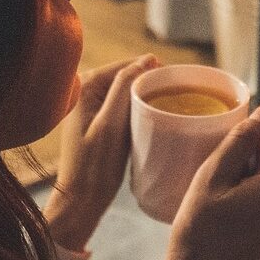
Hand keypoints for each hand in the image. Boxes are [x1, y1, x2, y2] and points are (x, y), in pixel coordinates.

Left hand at [47, 53, 158, 250]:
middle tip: (176, 96)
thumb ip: (124, 87)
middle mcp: (83, 91)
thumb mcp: (111, 124)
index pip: (125, 66)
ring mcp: (89, 106)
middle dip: (149, 84)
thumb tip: (147, 59)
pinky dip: (137, 110)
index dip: (152, 71)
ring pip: (125, 92)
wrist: (81, 200)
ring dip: (145, 97)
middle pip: (126, 77)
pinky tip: (152, 118)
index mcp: (85, 86)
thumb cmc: (95, 166)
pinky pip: (122, 106)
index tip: (178, 82)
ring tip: (168, 106)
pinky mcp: (96, 121)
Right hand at [157, 103, 259, 259]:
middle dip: (245, 176)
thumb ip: (243, 138)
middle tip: (215, 199)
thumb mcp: (213, 175)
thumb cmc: (198, 227)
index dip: (236, 159)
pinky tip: (231, 229)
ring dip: (249, 195)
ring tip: (222, 215)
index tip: (216, 181)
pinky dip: (254, 216)